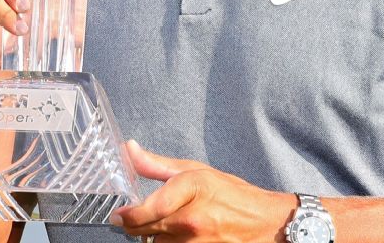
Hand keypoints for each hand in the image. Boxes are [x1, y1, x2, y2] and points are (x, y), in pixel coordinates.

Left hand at [112, 141, 296, 242]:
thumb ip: (157, 165)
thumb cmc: (233, 195)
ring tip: (170, 225)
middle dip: (135, 224)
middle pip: (143, 229)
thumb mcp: (197, 171)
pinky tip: (179, 236)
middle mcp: (192, 219)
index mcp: (192, 189)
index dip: (127, 215)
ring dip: (154, 236)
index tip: (118, 215)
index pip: (148, 208)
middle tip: (134, 218)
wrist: (266, 224)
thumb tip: (128, 149)